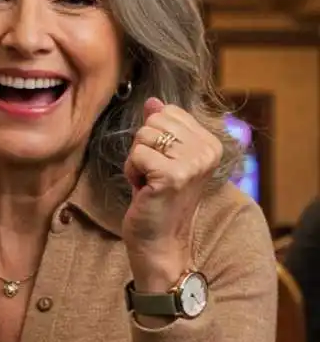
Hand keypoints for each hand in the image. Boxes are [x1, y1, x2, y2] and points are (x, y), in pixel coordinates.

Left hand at [122, 98, 221, 290]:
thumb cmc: (158, 199)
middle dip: (143, 148)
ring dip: (136, 161)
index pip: (167, 112)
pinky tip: (144, 190)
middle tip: (153, 175)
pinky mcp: (173, 176)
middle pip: (153, 122)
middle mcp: (207, 151)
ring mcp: (192, 163)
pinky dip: (132, 172)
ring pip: (143, 136)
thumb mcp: (163, 157)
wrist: (159, 241)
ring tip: (149, 183)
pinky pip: (136, 154)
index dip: (154, 138)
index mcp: (210, 143)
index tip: (162, 164)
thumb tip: (153, 101)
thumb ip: (161, 128)